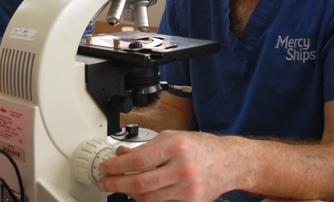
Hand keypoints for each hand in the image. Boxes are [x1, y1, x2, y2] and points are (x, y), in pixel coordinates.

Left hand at [98, 130, 239, 201]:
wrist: (229, 162)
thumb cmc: (200, 147)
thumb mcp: (171, 137)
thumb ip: (145, 147)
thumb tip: (121, 155)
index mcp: (176, 147)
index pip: (138, 160)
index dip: (116, 166)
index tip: (105, 167)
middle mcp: (183, 168)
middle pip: (140, 183)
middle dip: (116, 184)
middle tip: (104, 182)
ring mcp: (188, 189)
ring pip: (149, 199)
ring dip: (128, 194)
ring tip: (119, 187)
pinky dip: (147, 200)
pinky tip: (139, 194)